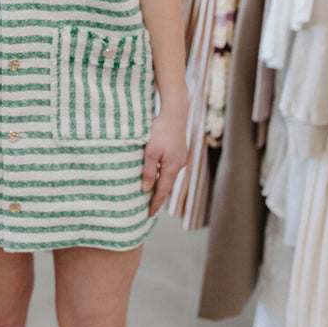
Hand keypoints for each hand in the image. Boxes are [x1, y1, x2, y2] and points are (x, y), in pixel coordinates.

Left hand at [141, 101, 188, 216]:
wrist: (175, 112)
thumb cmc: (160, 130)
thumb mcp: (150, 152)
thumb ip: (148, 171)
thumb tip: (146, 189)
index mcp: (172, 167)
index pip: (162, 191)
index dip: (156, 203)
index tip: (149, 214)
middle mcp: (179, 165)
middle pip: (168, 184)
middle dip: (159, 195)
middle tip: (150, 207)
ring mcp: (181, 157)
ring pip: (170, 175)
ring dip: (162, 183)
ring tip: (153, 191)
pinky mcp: (180, 150)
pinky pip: (171, 166)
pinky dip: (165, 172)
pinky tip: (159, 171)